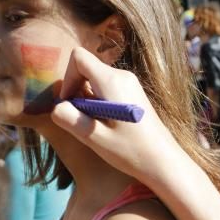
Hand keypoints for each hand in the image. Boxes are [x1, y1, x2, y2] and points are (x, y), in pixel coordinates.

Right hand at [51, 48, 180, 184]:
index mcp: (112, 82)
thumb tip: (56, 107)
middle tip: (81, 119)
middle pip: (86, 67)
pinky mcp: (132, 92)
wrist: (164, 161)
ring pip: (95, 79)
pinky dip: (97, 101)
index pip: (79, 57)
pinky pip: (105, 87)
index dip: (67, 78)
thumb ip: (70, 119)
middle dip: (76, 90)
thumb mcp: (95, 138)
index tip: (69, 103)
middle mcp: (122, 76)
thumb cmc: (131, 152)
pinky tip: (106, 124)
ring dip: (86, 99)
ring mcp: (129, 83)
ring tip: (96, 125)